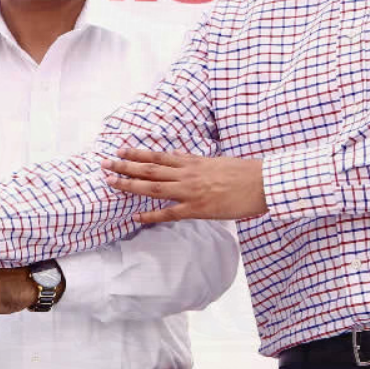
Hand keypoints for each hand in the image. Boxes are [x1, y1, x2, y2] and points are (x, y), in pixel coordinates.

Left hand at [103, 148, 265, 222]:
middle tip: (104, 163)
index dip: (137, 153)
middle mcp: (187, 173)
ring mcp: (191, 191)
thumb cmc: (246, 172)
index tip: (120, 150)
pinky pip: (170, 213)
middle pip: (149, 168)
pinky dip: (152, 216)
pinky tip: (136, 217)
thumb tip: (180, 157)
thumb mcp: (217, 161)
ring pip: (153, 187)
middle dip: (125, 166)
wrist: (265, 182)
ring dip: (130, 185)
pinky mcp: (198, 208)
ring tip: (111, 183)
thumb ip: (196, 162)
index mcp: (193, 161)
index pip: (158, 156)